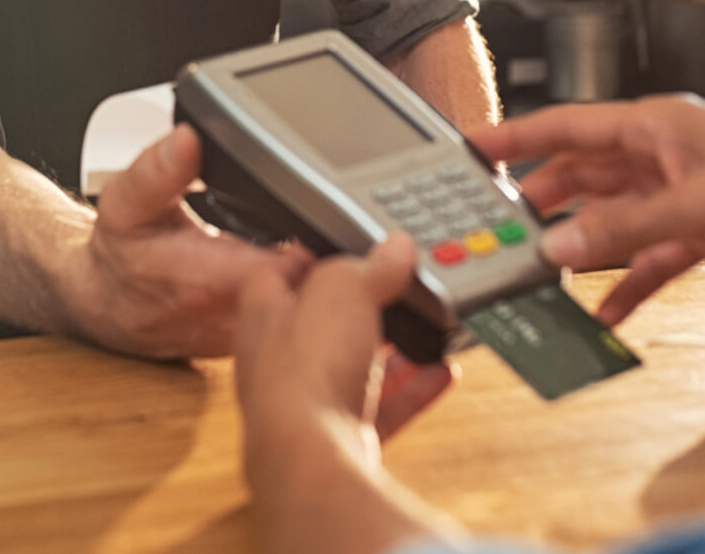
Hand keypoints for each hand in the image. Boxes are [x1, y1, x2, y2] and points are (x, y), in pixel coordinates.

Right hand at [60, 123, 312, 357]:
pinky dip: (298, 302)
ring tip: (318, 252)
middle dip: (321, 266)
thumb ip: (157, 170)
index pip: (278, 272)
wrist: (101, 302)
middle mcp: (222, 317)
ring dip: (313, 286)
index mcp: (199, 279)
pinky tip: (296, 276)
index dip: (307, 248)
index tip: (320, 223)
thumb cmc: (119, 250)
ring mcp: (236, 338)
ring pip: (298, 316)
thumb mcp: (125, 201)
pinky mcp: (244, 345)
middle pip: (299, 295)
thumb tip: (186, 141)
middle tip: (334, 233)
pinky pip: (287, 326)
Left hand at [236, 234, 451, 490]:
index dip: (306, 256)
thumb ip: (369, 265)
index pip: (275, 273)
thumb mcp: (343, 289)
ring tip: (422, 330)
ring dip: (388, 351)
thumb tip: (394, 248)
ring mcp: (308, 403)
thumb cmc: (304, 370)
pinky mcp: (338, 438)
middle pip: (319, 323)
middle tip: (390, 289)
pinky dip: (412, 390)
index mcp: (264, 315)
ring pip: (351, 368)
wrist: (311, 459)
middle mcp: (279, 361)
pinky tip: (439, 373)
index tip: (338, 246)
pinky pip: (382, 409)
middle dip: (358, 307)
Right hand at [467, 95, 704, 323]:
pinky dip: (625, 283)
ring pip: (610, 218)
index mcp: (653, 127)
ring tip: (545, 270)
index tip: (473, 149)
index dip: (515, 136)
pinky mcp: (700, 230)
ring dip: (581, 245)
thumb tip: (559, 245)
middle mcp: (660, 156)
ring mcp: (679, 194)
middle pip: (581, 175)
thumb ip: (621, 228)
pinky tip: (606, 310)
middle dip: (542, 202)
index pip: (565, 126)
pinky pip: (646, 257)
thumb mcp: (696, 204)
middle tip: (502, 227)